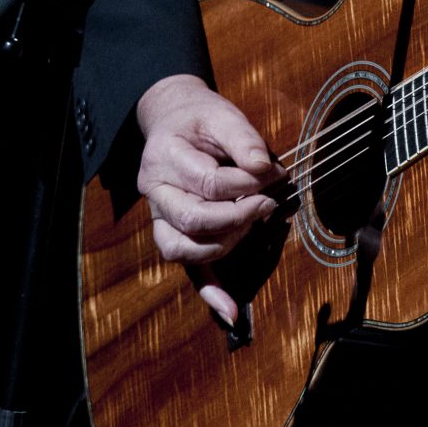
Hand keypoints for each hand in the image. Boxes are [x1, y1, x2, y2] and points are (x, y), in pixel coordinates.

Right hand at [134, 74, 283, 326]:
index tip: (273, 173)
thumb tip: (263, 168)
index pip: (206, 182)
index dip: (246, 183)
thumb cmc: (200, 121)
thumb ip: (243, 138)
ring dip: (224, 243)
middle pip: (191, 220)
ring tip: (251, 225)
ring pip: (182, 248)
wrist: (173, 122)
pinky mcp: (172, 234)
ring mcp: (159, 217)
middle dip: (237, 217)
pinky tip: (231, 311)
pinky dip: (208, 291)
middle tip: (266, 204)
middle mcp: (154, 191)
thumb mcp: (222, 115)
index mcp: (163, 157)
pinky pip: (185, 268)